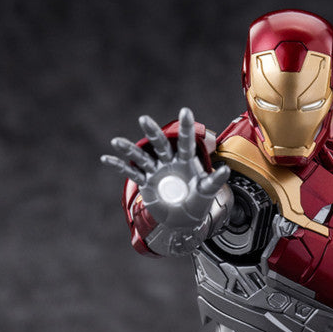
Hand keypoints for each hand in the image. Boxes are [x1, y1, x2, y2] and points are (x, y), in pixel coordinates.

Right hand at [102, 107, 229, 228]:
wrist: (184, 220)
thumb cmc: (198, 203)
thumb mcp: (207, 192)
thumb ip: (213, 181)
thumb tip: (226, 171)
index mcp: (186, 161)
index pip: (186, 142)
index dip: (186, 128)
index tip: (185, 111)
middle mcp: (169, 162)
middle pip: (160, 145)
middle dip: (152, 133)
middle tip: (144, 120)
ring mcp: (156, 171)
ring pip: (142, 157)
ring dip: (129, 149)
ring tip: (116, 142)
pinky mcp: (146, 182)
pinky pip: (132, 173)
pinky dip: (119, 167)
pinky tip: (106, 158)